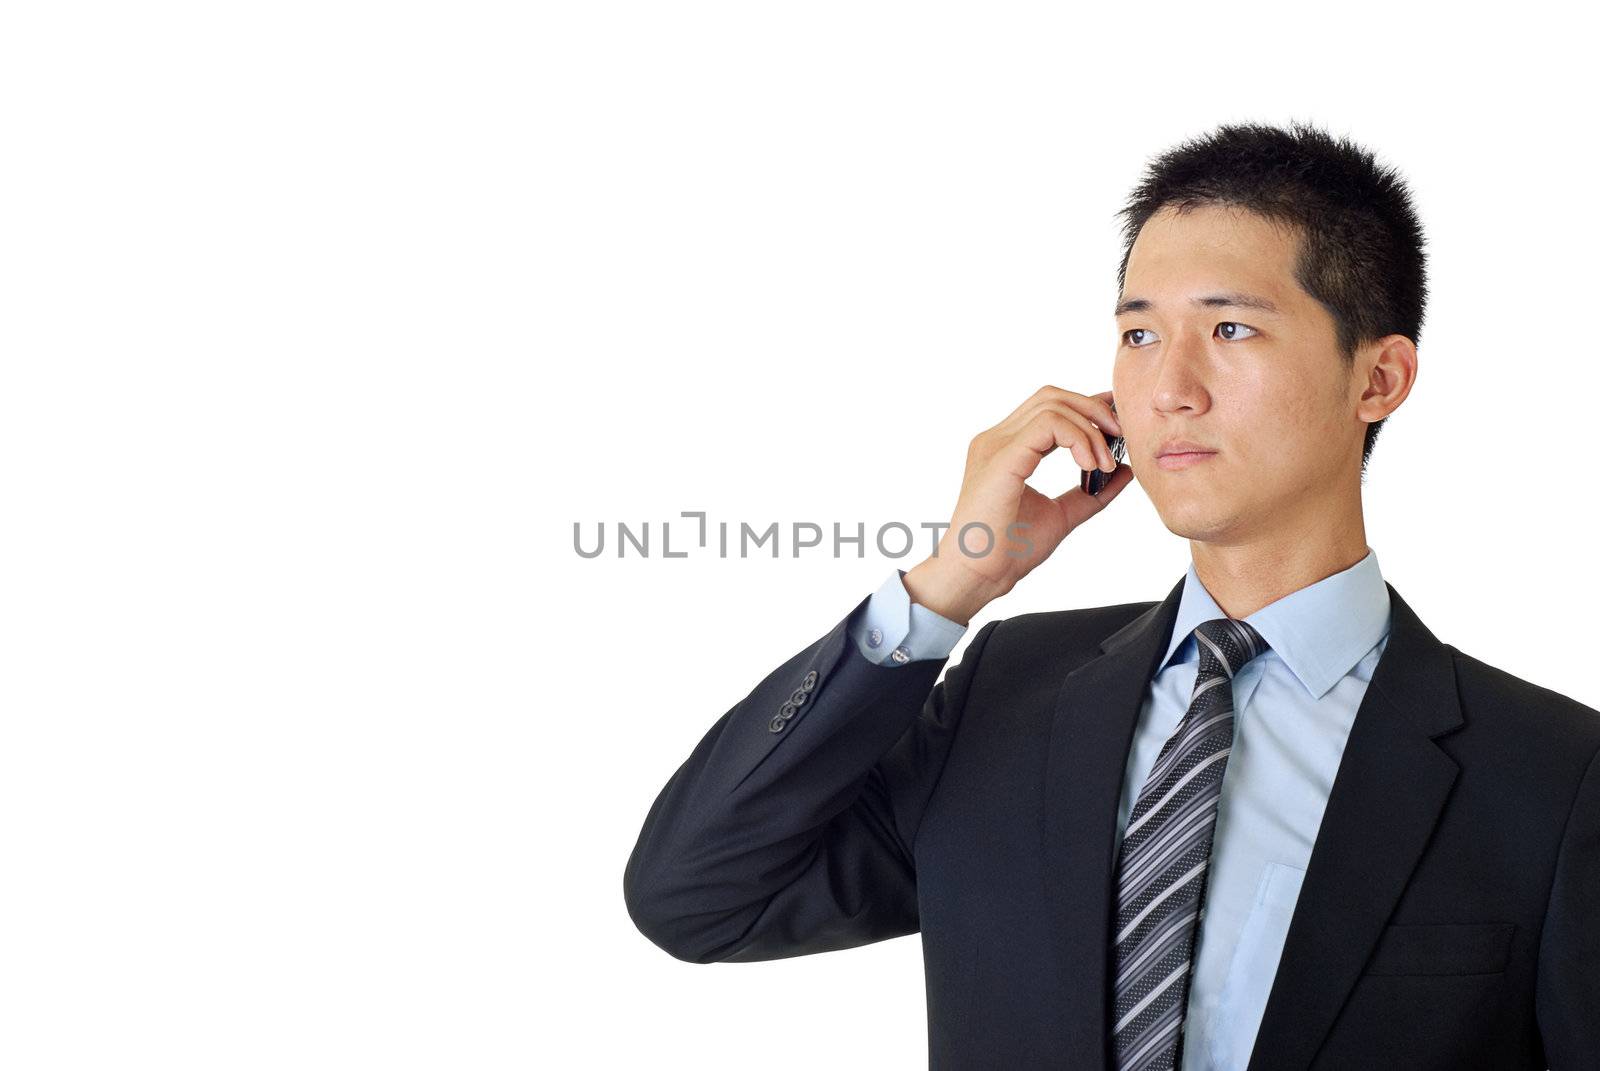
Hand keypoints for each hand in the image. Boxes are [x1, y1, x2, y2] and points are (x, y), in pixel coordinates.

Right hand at [904, 386, 1132, 623]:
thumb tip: (1124, 471)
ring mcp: (995, 444)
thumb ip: (1090, 492)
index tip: (1115, 426)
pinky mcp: (1002, 457)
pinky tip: (1089, 465)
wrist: (978, 575)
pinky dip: (1078, 438)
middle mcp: (996, 439)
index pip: (1047, 407)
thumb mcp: (1061, 515)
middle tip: (1119, 436)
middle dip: (1093, 409)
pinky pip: (1048, 425)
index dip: (1086, 407)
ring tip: (1103, 464)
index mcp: (1005, 449)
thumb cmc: (1008, 551)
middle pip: (1051, 395)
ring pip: (1052, 405)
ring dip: (1089, 430)